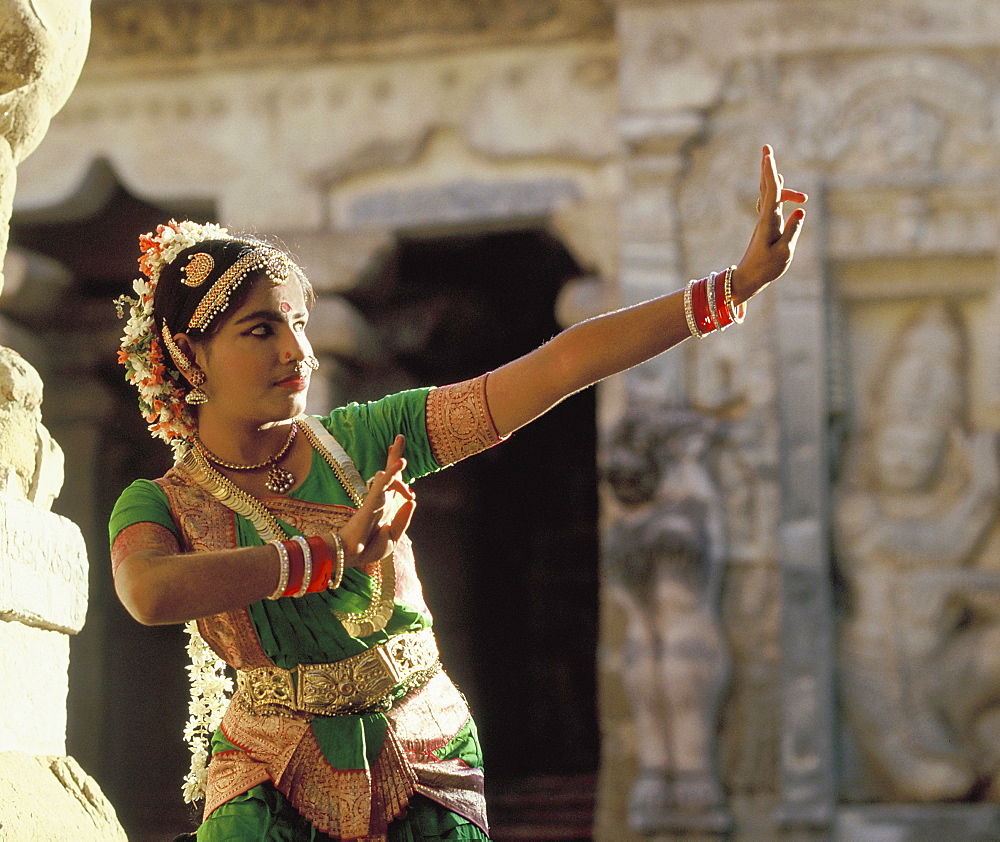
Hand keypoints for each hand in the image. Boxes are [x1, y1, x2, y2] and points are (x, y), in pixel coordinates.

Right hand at [332, 435, 415, 567]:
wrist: (351, 557)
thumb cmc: (369, 548)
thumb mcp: (393, 536)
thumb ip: (403, 519)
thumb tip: (413, 500)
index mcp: (387, 507)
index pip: (395, 485)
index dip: (398, 471)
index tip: (401, 457)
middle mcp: (382, 500)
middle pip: (390, 473)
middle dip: (395, 455)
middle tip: (399, 437)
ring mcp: (376, 500)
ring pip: (388, 475)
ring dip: (395, 459)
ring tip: (399, 441)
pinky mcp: (371, 502)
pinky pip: (381, 485)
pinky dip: (391, 473)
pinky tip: (400, 463)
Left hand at [730, 145, 807, 301]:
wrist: (747, 279)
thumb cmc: (766, 269)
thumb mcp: (784, 252)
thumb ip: (792, 231)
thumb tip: (801, 212)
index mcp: (769, 222)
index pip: (772, 192)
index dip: (770, 172)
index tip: (768, 155)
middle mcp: (764, 218)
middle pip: (766, 187)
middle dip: (767, 167)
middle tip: (766, 148)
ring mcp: (764, 221)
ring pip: (769, 195)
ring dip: (778, 183)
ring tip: (792, 184)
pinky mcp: (765, 227)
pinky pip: (770, 203)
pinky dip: (776, 193)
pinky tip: (780, 189)